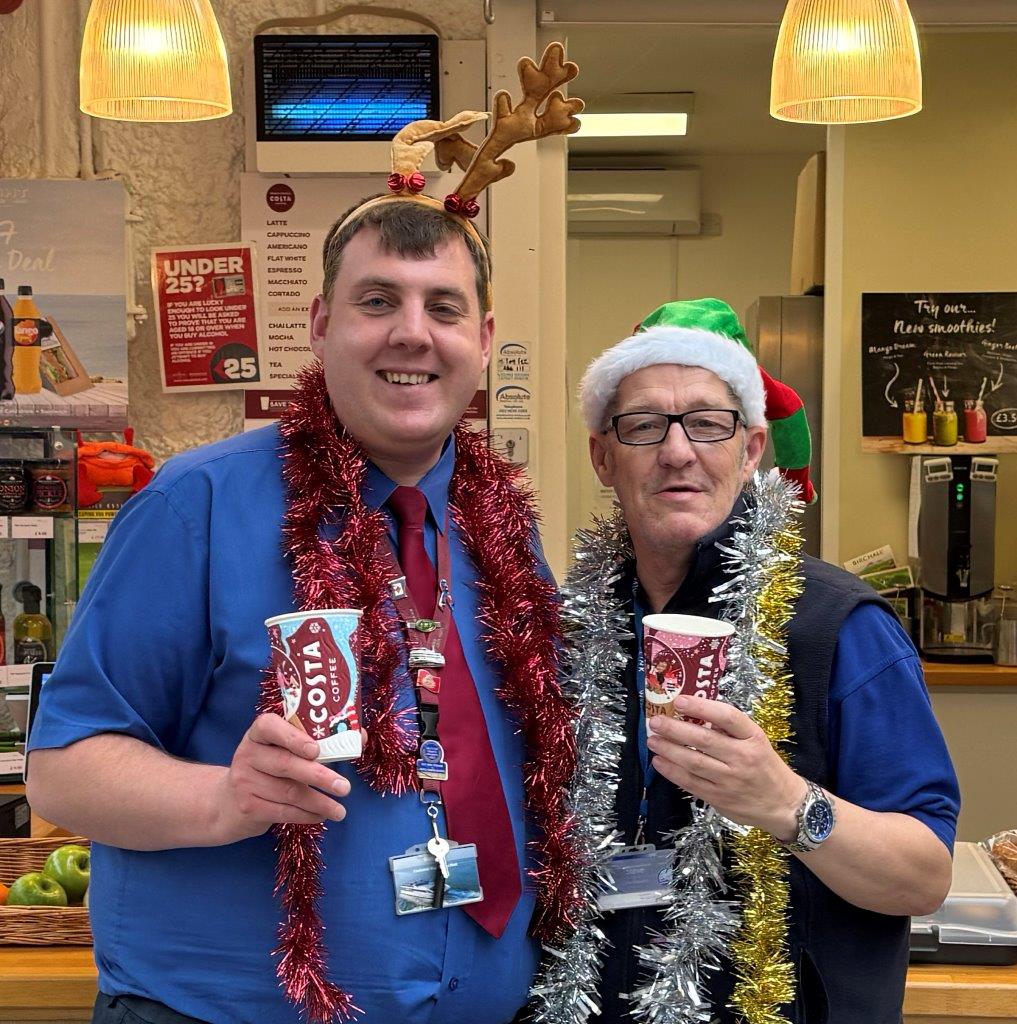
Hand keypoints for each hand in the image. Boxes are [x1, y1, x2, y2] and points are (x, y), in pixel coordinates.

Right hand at [211, 713, 359, 842]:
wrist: (230, 801)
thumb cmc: (271, 767)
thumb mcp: (286, 749)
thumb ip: (319, 740)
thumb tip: (359, 736)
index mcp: (259, 733)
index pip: (270, 726)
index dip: (293, 737)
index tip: (316, 750)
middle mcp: (247, 754)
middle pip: (286, 764)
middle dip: (319, 777)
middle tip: (345, 787)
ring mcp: (244, 781)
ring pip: (288, 792)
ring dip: (319, 803)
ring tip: (340, 811)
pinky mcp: (248, 807)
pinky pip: (283, 812)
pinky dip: (307, 815)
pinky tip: (322, 815)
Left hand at [645, 695, 805, 839]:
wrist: (784, 805)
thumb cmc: (765, 766)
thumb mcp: (756, 742)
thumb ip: (730, 730)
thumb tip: (694, 713)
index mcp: (753, 738)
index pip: (728, 717)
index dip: (702, 707)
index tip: (680, 700)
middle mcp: (742, 757)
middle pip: (704, 740)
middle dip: (675, 729)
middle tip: (656, 721)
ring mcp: (730, 780)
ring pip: (693, 762)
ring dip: (668, 749)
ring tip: (653, 740)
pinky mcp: (719, 798)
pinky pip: (690, 782)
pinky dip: (672, 771)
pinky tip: (659, 762)